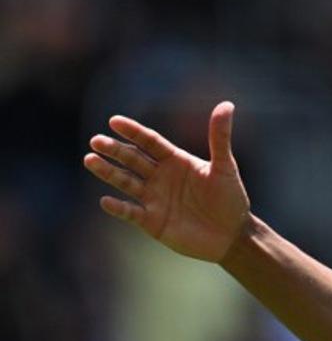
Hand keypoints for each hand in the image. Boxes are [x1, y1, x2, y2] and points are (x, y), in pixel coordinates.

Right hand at [83, 102, 249, 262]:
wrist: (232, 236)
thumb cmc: (231, 199)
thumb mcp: (225, 167)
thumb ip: (220, 138)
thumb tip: (227, 104)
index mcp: (175, 161)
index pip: (149, 142)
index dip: (133, 132)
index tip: (114, 121)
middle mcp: (160, 177)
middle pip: (132, 159)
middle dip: (114, 150)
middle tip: (96, 141)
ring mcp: (154, 199)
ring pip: (126, 182)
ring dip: (108, 172)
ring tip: (90, 160)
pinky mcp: (152, 221)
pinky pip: (131, 212)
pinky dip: (118, 208)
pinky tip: (106, 200)